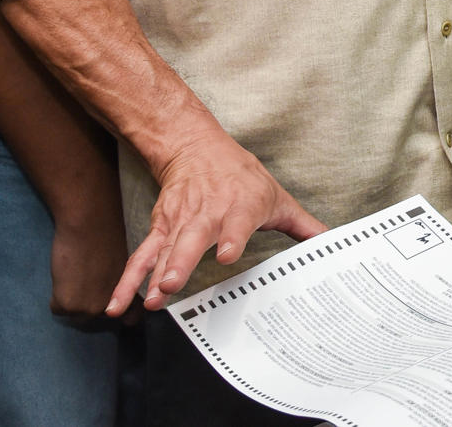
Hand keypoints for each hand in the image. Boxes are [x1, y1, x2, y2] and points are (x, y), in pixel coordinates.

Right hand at [50, 216, 130, 320]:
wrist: (91, 224)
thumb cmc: (105, 239)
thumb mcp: (120, 267)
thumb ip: (117, 287)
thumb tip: (112, 301)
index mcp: (129, 297)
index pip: (130, 319)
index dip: (120, 312)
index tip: (113, 305)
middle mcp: (111, 308)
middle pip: (95, 318)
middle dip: (88, 302)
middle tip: (85, 279)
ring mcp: (88, 309)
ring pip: (74, 314)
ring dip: (71, 300)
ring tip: (76, 275)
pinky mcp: (67, 305)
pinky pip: (57, 308)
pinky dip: (56, 295)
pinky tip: (65, 275)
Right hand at [109, 125, 325, 314]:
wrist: (196, 147)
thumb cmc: (242, 177)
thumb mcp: (278, 196)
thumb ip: (303, 225)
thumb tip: (333, 243)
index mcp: (240, 205)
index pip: (236, 222)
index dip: (231, 237)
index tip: (226, 254)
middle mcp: (207, 213)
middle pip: (192, 238)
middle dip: (181, 262)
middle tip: (172, 285)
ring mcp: (180, 223)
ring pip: (164, 249)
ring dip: (154, 275)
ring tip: (150, 300)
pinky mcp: (161, 229)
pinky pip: (142, 256)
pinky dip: (128, 280)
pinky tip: (118, 305)